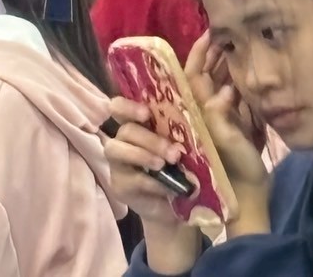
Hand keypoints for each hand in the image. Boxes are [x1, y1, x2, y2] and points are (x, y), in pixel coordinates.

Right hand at [103, 97, 193, 232]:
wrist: (174, 204)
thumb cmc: (177, 166)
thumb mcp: (178, 145)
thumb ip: (177, 132)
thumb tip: (195, 118)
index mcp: (135, 124)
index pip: (119, 107)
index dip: (128, 107)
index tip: (146, 113)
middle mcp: (122, 140)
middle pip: (126, 130)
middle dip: (150, 140)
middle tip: (173, 153)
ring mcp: (117, 164)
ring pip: (117, 150)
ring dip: (143, 156)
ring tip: (163, 165)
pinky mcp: (119, 186)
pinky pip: (131, 179)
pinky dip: (150, 182)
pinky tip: (166, 187)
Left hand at [185, 34, 268, 193]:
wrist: (248, 196)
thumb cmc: (234, 169)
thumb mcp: (226, 142)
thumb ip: (221, 116)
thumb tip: (228, 91)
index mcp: (199, 111)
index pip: (194, 74)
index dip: (199, 53)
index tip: (209, 33)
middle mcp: (206, 111)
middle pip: (206, 75)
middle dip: (213, 54)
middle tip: (226, 34)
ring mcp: (220, 117)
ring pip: (218, 83)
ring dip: (225, 64)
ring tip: (235, 45)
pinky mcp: (234, 124)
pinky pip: (232, 95)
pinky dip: (236, 80)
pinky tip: (244, 70)